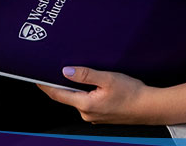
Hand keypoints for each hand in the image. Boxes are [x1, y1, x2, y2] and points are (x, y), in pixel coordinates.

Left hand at [36, 67, 158, 124]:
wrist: (150, 107)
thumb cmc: (132, 93)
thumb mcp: (108, 79)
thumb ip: (86, 75)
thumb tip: (65, 71)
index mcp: (86, 105)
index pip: (58, 94)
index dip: (45, 86)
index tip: (35, 77)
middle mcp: (87, 114)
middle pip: (67, 97)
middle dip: (61, 84)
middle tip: (54, 69)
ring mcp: (94, 116)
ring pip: (78, 99)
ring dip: (75, 88)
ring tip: (75, 73)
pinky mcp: (102, 115)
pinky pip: (88, 103)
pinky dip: (85, 93)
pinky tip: (93, 85)